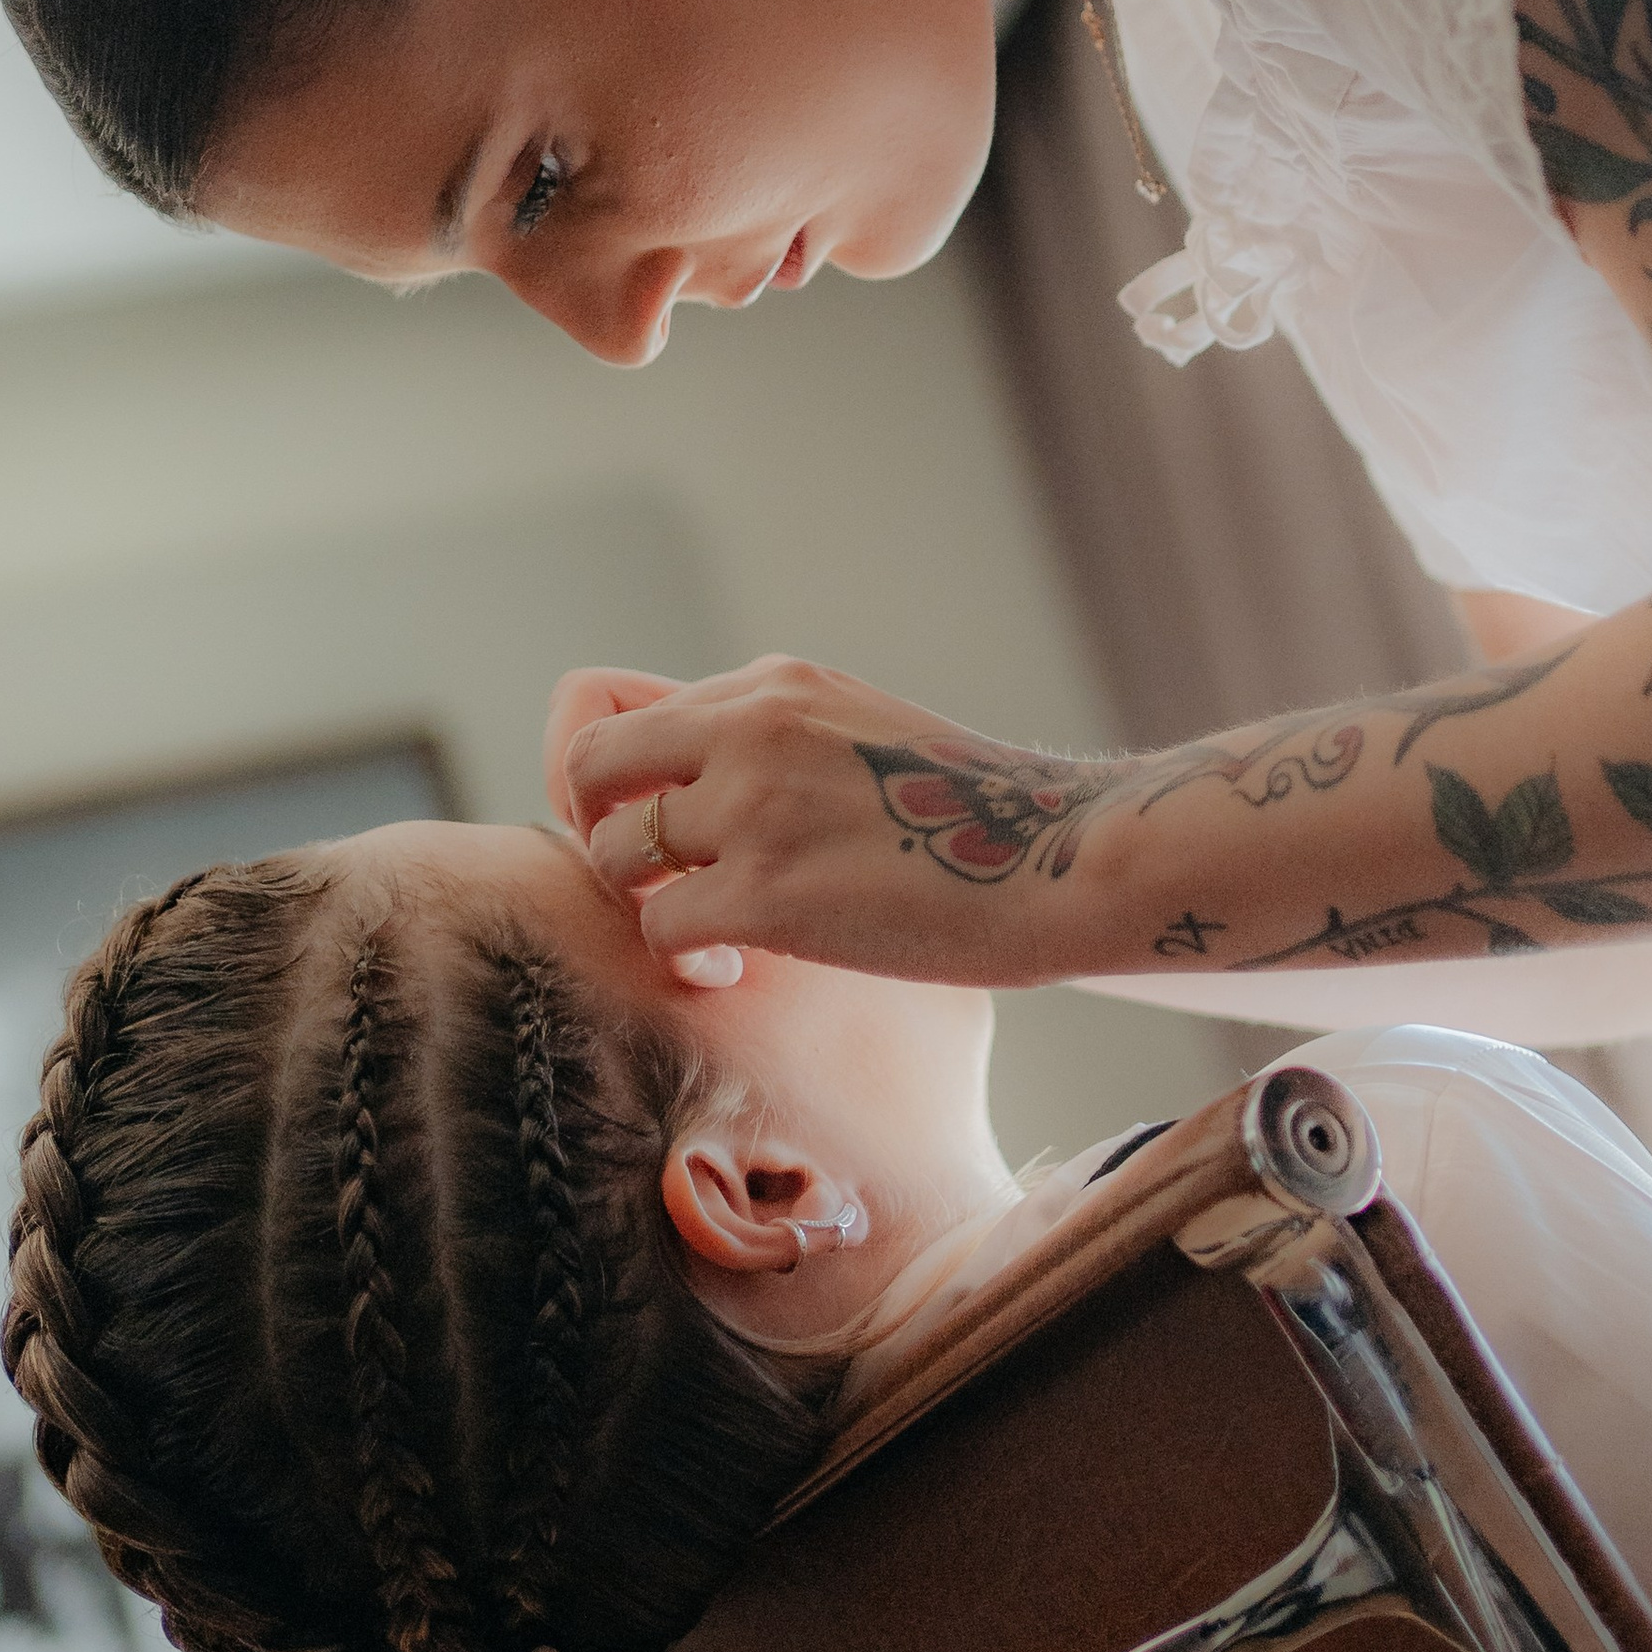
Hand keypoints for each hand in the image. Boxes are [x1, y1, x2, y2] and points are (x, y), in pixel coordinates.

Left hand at [560, 654, 1127, 985]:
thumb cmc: (982, 819)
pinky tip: (740, 969)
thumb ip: (775, 743)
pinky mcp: (769, 890)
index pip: (610, 703)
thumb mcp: (862, 734)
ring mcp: (755, 804)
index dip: (604, 776)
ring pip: (614, 852)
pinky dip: (685, 957)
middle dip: (597, 831)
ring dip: (648, 904)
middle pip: (584, 764)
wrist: (1067, 857)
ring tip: (713, 935)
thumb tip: (692, 796)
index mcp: (774, 683)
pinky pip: (659, 925)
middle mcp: (751, 725)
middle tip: (651, 883)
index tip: (641, 823)